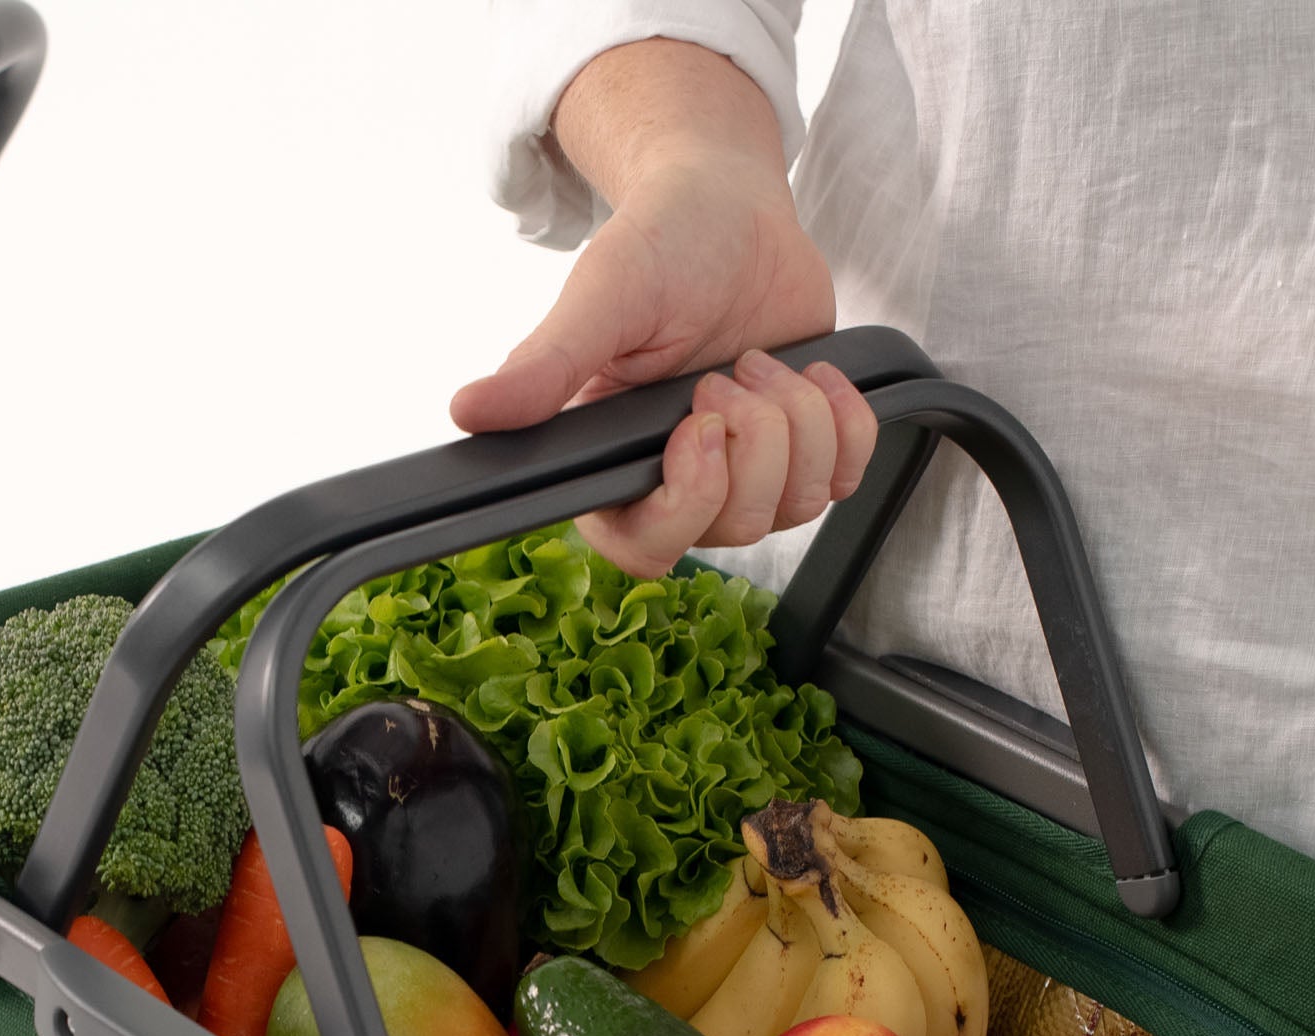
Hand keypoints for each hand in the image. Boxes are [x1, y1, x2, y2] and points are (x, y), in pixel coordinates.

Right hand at [452, 39, 875, 575]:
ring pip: (793, 507)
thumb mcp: (602, 296)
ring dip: (799, 423)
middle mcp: (675, 479)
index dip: (687, 502)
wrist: (729, 209)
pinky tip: (816, 370)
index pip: (644, 548)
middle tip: (731, 368)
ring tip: (763, 359)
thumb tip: (468, 412)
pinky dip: (846, 424)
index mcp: (610, 461)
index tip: (699, 424)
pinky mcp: (803, 451)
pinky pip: (843, 479)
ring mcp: (745, 471)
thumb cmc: (658, 245)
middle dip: (754, 440)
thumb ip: (544, 364)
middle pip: (732, 528)